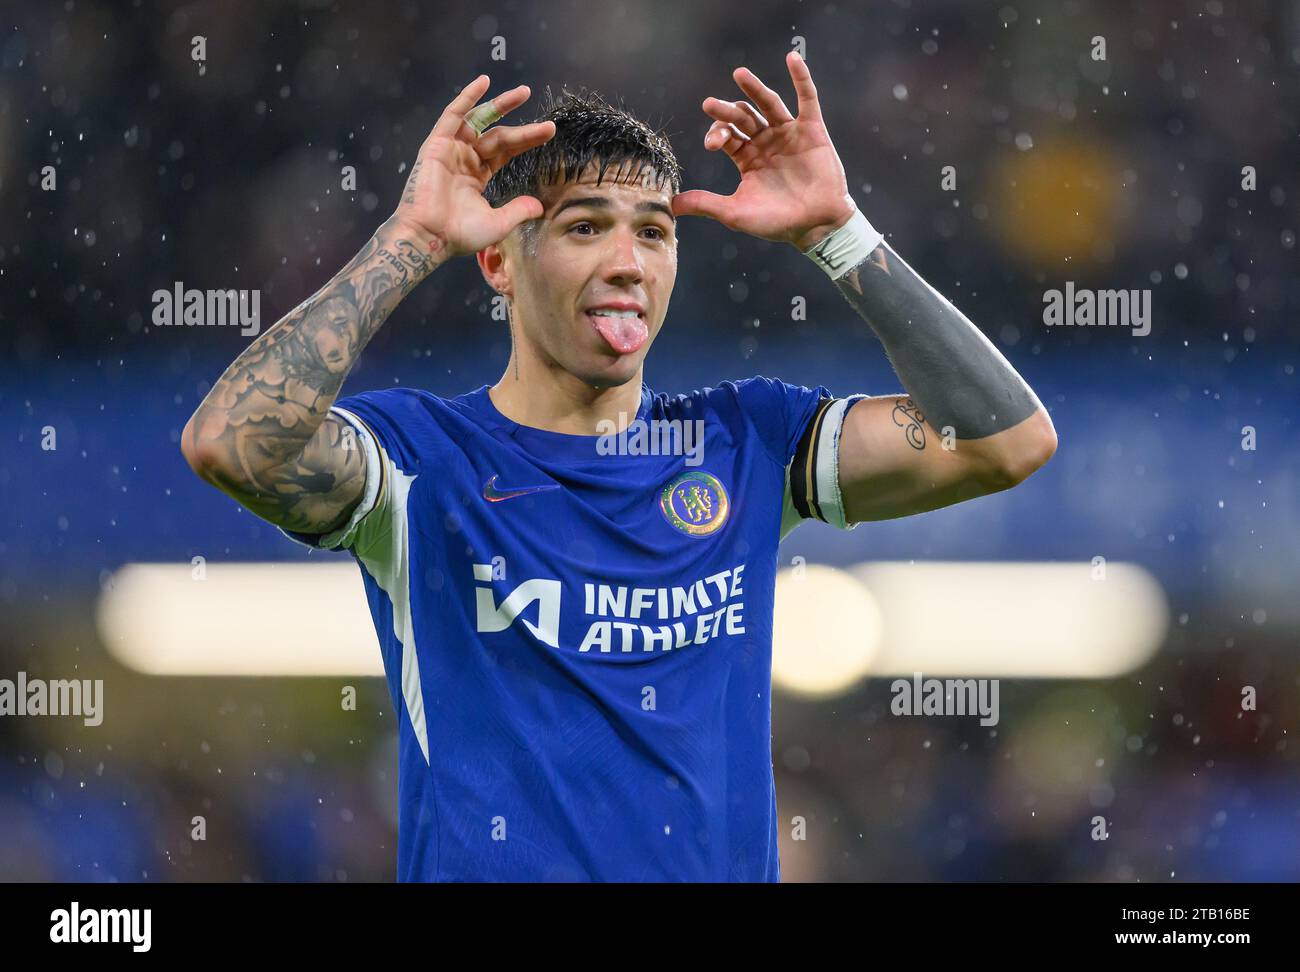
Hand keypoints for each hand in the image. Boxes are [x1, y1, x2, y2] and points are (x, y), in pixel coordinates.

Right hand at [389, 75, 555, 258]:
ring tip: (524, 93)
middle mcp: (465, 160)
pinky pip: (453, 115)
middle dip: (522, 127)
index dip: (527, 141)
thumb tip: (540, 207)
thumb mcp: (497, 224)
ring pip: (479, 120)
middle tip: (547, 121)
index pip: (507, 152)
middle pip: (498, 136)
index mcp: (477, 176)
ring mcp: (451, 150)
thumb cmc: (458, 235)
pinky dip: (467, 98)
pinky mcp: (437, 144)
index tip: (549, 132)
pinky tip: (484, 83)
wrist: (430, 237)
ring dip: (500, 105)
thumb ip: (518, 211)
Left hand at [672, 51, 855, 250]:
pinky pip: (807, 99)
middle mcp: (765, 142)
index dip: (717, 133)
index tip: (713, 143)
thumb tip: (671, 205)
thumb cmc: (776, 222)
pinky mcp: (812, 130)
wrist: (815, 226)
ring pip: (769, 104)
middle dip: (726, 111)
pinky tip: (792, 59)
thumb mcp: (735, 213)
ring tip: (739, 75)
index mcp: (747, 158)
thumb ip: (705, 204)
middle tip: (710, 104)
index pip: (727, 135)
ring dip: (754, 89)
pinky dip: (801, 78)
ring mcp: (788, 134)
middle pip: (743, 117)